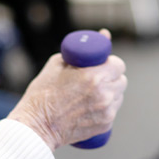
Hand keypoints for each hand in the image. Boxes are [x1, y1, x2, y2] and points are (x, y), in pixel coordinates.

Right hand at [7, 29, 126, 149]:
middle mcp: (104, 94)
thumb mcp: (58, 63)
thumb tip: (105, 33)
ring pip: (119, 96)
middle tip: (97, 79)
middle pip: (122, 81)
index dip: (110, 64)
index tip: (102, 65)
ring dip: (110, 92)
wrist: (36, 125)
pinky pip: (113, 110)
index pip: (119, 65)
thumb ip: (83, 49)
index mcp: (94, 76)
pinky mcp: (106, 125)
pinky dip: (106, 107)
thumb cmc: (43, 92)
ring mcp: (106, 111)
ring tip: (92, 93)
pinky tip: (91, 106)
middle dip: (111, 78)